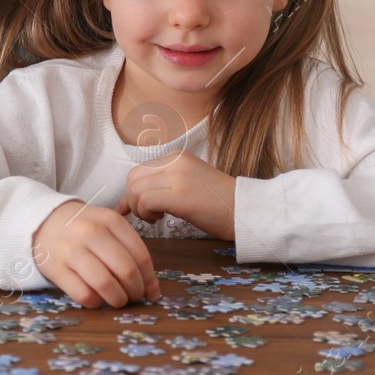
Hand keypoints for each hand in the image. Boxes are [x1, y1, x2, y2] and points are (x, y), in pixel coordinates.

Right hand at [31, 200, 159, 307]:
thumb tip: (152, 291)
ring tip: (118, 300)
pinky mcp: (56, 269)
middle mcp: (91, 232)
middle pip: (126, 271)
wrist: (45, 222)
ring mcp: (71, 250)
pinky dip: (96, 303)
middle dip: (136, 291)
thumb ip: (131, 252)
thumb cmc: (85, 228)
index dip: (149, 280)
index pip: (140, 256)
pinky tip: (97, 298)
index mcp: (110, 220)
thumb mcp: (109, 227)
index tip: (150, 292)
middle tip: (134, 297)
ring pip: (106, 285)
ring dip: (118, 300)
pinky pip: (84, 295)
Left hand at [117, 149, 237, 240]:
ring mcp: (178, 176)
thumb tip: (130, 199)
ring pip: (136, 190)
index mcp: (176, 156)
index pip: (139, 171)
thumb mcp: (187, 183)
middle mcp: (175, 161)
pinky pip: (146, 201)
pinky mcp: (180, 195)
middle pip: (133, 179)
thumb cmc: (217, 203)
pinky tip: (161, 219)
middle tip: (146, 215)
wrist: (245, 211)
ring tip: (156, 218)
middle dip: (132, 201)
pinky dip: (146, 213)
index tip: (130, 209)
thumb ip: (162, 184)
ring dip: (140, 209)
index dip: (130, 192)